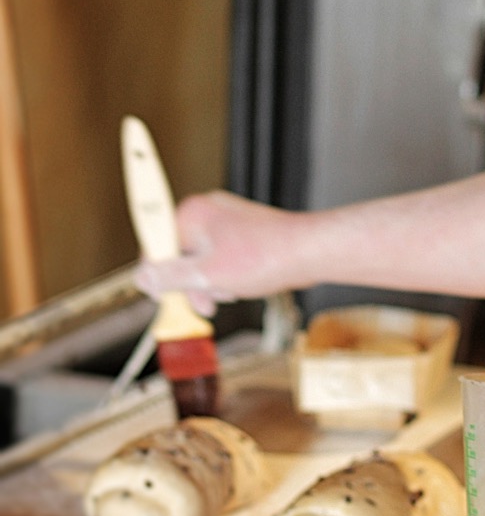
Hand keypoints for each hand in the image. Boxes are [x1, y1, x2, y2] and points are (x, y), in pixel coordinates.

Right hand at [135, 190, 306, 311]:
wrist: (310, 252)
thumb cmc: (266, 257)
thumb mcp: (208, 276)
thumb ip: (171, 277)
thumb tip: (143, 277)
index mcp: (192, 214)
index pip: (155, 244)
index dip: (157, 275)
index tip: (163, 297)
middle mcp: (207, 212)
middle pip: (178, 254)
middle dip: (189, 283)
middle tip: (203, 304)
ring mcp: (225, 221)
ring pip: (200, 260)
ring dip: (210, 283)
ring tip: (230, 292)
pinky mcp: (241, 233)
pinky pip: (220, 258)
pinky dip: (225, 275)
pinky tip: (241, 286)